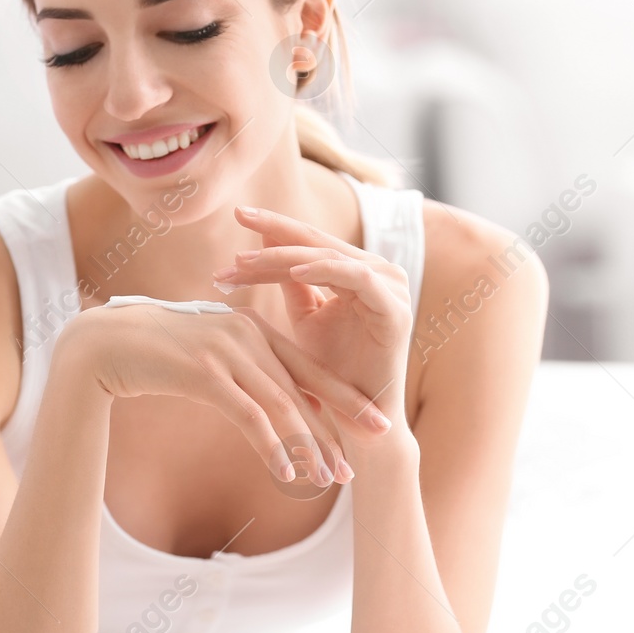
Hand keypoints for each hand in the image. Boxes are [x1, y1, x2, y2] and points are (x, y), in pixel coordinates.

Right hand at [58, 301, 392, 486]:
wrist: (101, 344)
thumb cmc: (154, 355)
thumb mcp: (207, 361)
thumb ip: (240, 374)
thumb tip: (270, 406)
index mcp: (252, 330)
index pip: (308, 368)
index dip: (342, 399)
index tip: (371, 423)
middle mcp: (246, 336)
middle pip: (303, 389)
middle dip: (335, 429)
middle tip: (357, 465)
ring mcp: (226, 352)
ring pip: (281, 405)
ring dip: (307, 446)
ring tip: (327, 479)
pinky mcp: (204, 372)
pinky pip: (248, 415)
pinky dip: (270, 446)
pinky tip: (286, 473)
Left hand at [213, 204, 413, 451]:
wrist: (358, 418)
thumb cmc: (332, 371)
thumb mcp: (305, 317)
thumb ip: (290, 279)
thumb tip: (262, 241)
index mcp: (360, 271)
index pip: (313, 240)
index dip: (276, 227)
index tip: (238, 214)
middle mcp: (380, 272)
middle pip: (321, 241)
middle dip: (276, 231)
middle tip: (239, 216)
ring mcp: (392, 288)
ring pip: (333, 256)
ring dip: (288, 255)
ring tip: (248, 257)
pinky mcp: (396, 309)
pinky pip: (358, 279)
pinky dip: (326, 270)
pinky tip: (293, 269)